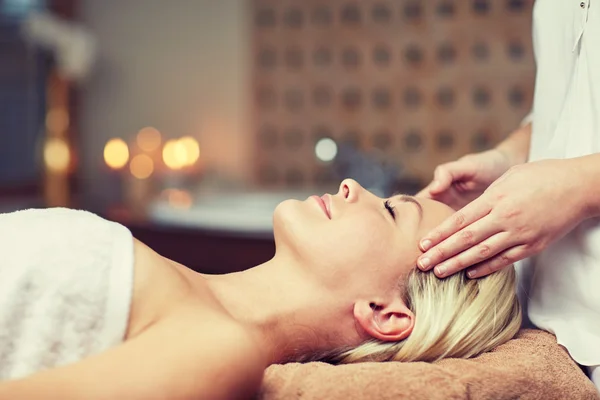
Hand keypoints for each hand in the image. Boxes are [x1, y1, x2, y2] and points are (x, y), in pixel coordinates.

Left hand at [417, 159, 587, 277]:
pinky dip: (486, 268)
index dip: (439, 234)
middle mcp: (505, 218)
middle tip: (421, 264)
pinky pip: (505, 260)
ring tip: (438, 272)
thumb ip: (487, 196)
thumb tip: (468, 213)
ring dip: (458, 264)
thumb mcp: (509, 177)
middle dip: (441, 253)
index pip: (460, 220)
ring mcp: (520, 234)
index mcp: (496, 199)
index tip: (422, 244)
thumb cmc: (542, 176)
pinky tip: (469, 274)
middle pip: (466, 239)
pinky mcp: (533, 246)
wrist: (579, 187)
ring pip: (482, 253)